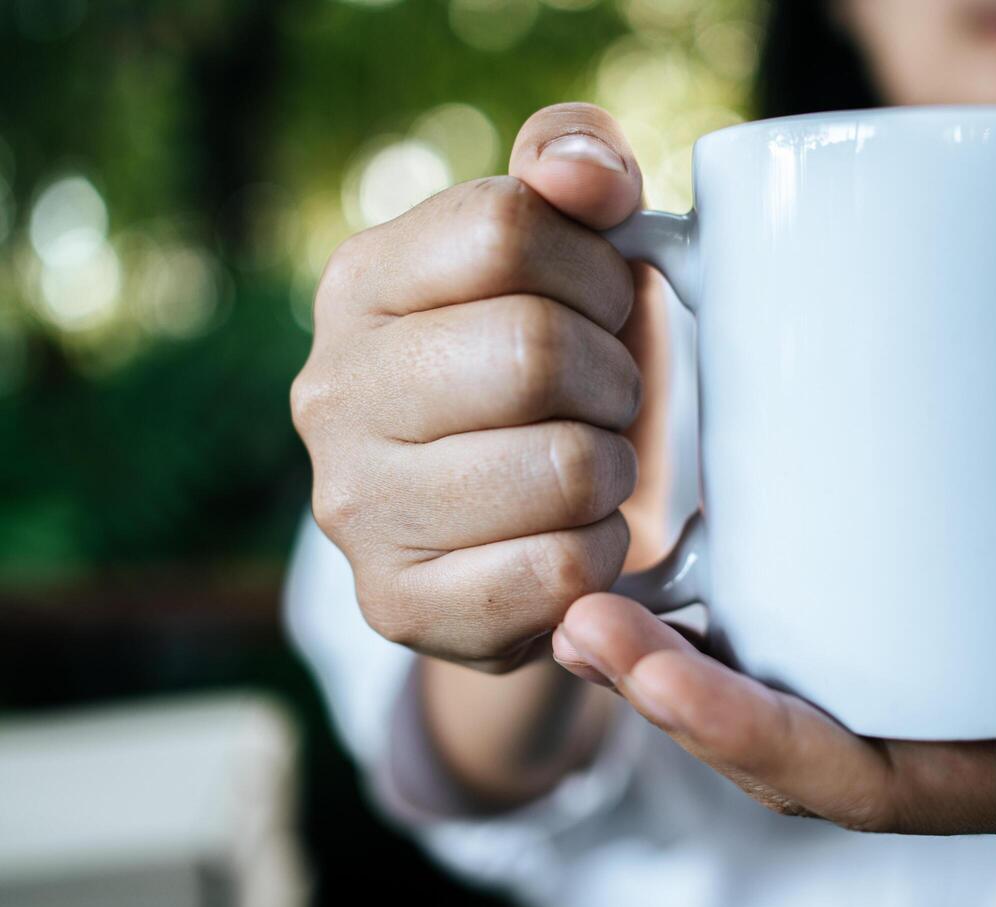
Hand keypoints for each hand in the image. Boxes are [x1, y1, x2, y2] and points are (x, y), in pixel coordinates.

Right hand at [292, 103, 660, 671]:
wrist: (511, 526)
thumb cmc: (554, 366)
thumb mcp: (567, 245)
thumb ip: (578, 161)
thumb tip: (584, 177)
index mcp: (362, 283)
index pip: (508, 227)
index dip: (596, 268)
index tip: (605, 307)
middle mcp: (332, 392)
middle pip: (535, 350)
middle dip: (614, 377)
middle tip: (608, 401)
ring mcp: (355, 508)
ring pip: (563, 466)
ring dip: (614, 469)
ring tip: (591, 468)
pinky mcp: (399, 605)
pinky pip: (557, 572)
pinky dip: (601, 555)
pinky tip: (577, 540)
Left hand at [551, 524, 995, 843]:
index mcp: (993, 783)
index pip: (851, 787)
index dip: (751, 742)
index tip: (665, 673)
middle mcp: (927, 755)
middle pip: (779, 752)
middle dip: (672, 701)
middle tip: (586, 624)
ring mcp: (902, 696)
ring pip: (766, 703)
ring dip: (663, 664)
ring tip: (582, 605)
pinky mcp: (889, 632)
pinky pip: (786, 647)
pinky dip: (706, 620)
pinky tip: (642, 570)